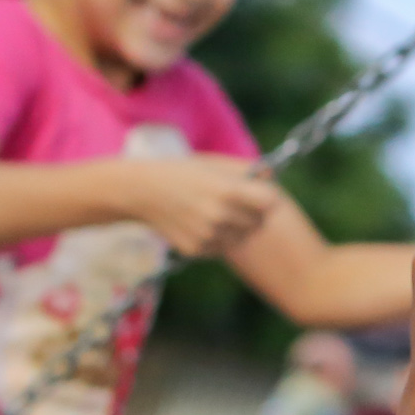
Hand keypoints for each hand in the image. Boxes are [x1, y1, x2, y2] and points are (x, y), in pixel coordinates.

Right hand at [126, 156, 281, 258]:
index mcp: (227, 191)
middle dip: (254, 213)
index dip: (267, 198)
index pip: (270, 203)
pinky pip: (221, 247)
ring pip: (242, 238)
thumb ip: (245, 169)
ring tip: (217, 212)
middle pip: (259, 223)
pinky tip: (201, 223)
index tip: (260, 195)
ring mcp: (208, 236)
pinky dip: (218, 238)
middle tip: (238, 203)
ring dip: (237, 228)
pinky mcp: (197, 250)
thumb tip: (272, 173)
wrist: (141, 191)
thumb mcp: (213, 164)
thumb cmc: (181, 172)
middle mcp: (220, 216)